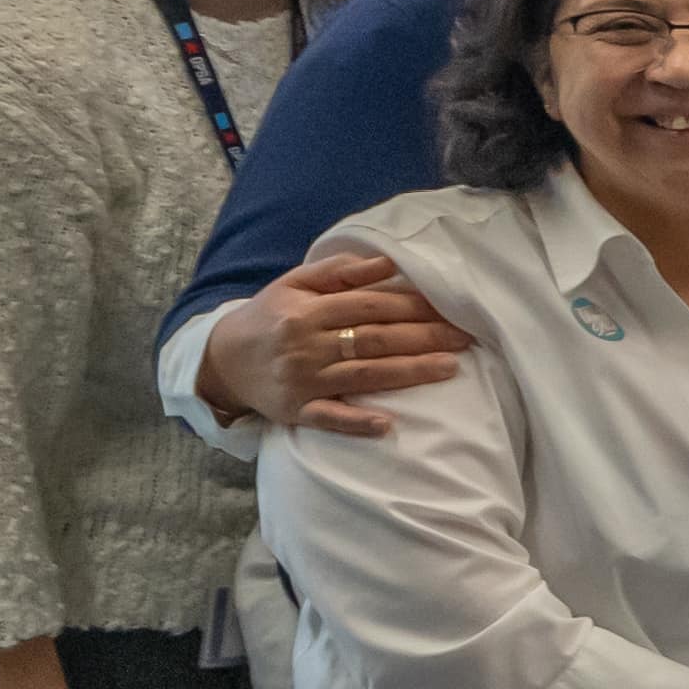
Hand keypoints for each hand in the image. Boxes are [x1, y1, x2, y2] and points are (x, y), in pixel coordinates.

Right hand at [207, 245, 477, 439]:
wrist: (222, 360)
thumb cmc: (271, 316)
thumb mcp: (295, 284)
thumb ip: (340, 271)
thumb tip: (388, 263)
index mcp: (307, 311)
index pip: (369, 307)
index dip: (412, 307)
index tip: (450, 308)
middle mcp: (305, 345)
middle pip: (374, 341)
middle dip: (424, 338)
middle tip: (465, 337)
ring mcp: (302, 381)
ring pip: (363, 377)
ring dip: (409, 373)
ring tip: (450, 367)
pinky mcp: (296, 411)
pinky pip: (330, 419)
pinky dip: (357, 423)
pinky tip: (387, 425)